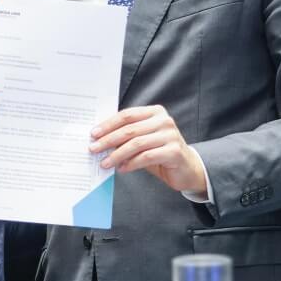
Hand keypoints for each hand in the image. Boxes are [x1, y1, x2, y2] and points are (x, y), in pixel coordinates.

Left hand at [89, 105, 206, 195]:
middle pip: (130, 129)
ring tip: (105, 162)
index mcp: (155, 112)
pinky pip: (147, 157)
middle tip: (94, 148)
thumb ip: (127, 136)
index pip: (127, 115)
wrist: (187, 168)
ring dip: (117, 154)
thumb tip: (101, 140)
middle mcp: (164, 120)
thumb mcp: (143, 140)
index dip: (108, 124)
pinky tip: (122, 168)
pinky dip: (131, 163)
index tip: (94, 134)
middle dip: (108, 140)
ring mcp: (170, 135)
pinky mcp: (174, 151)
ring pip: (137, 143)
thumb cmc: (161, 152)